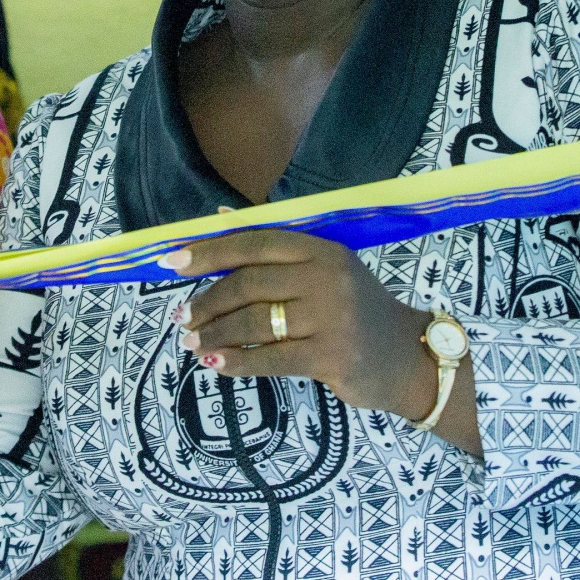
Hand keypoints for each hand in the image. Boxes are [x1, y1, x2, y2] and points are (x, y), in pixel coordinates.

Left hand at [164, 230, 435, 417]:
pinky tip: (215, 363)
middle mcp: (327, 277)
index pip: (255, 242)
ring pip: (255, 322)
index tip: (172, 262)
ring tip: (190, 341)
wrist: (408, 358)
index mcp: (321, 248)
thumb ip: (274, 246)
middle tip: (181, 316)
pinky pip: (271, 358)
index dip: (210, 251)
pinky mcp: (332, 356)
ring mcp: (332, 317)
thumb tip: (219, 216)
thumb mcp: (323, 269)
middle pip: (250, 283)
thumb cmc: (356, 309)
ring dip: (215, 333)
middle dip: (207, 300)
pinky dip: (237, 361)